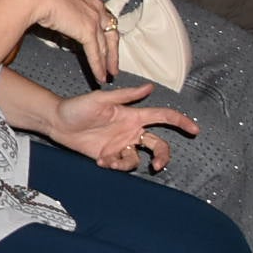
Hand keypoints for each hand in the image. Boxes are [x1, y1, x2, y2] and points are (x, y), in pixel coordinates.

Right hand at [20, 0, 123, 82]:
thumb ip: (66, 12)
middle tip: (112, 64)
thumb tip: (63, 22)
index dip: (106, 35)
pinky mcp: (88, 31)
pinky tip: (99, 76)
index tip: (106, 45)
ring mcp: (95, 19)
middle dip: (112, 52)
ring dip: (107, 63)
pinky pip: (95, 53)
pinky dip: (97, 67)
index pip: (105, 20)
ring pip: (105, 46)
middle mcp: (97, 7)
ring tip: (107, 74)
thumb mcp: (59, 1)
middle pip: (111, 34)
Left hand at [44, 81, 196, 172]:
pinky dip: (115, 165)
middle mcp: (131, 131)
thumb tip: (151, 87)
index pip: (163, 117)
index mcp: (133, 115)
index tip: (195, 129)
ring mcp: (122, 144)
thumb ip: (126, 95)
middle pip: (159, 145)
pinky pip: (123, 164)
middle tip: (157, 165)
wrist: (57, 123)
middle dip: (163, 156)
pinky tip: (101, 161)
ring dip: (127, 162)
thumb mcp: (101, 99)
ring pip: (140, 159)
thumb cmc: (77, 107)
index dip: (180, 121)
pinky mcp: (111, 156)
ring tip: (109, 160)